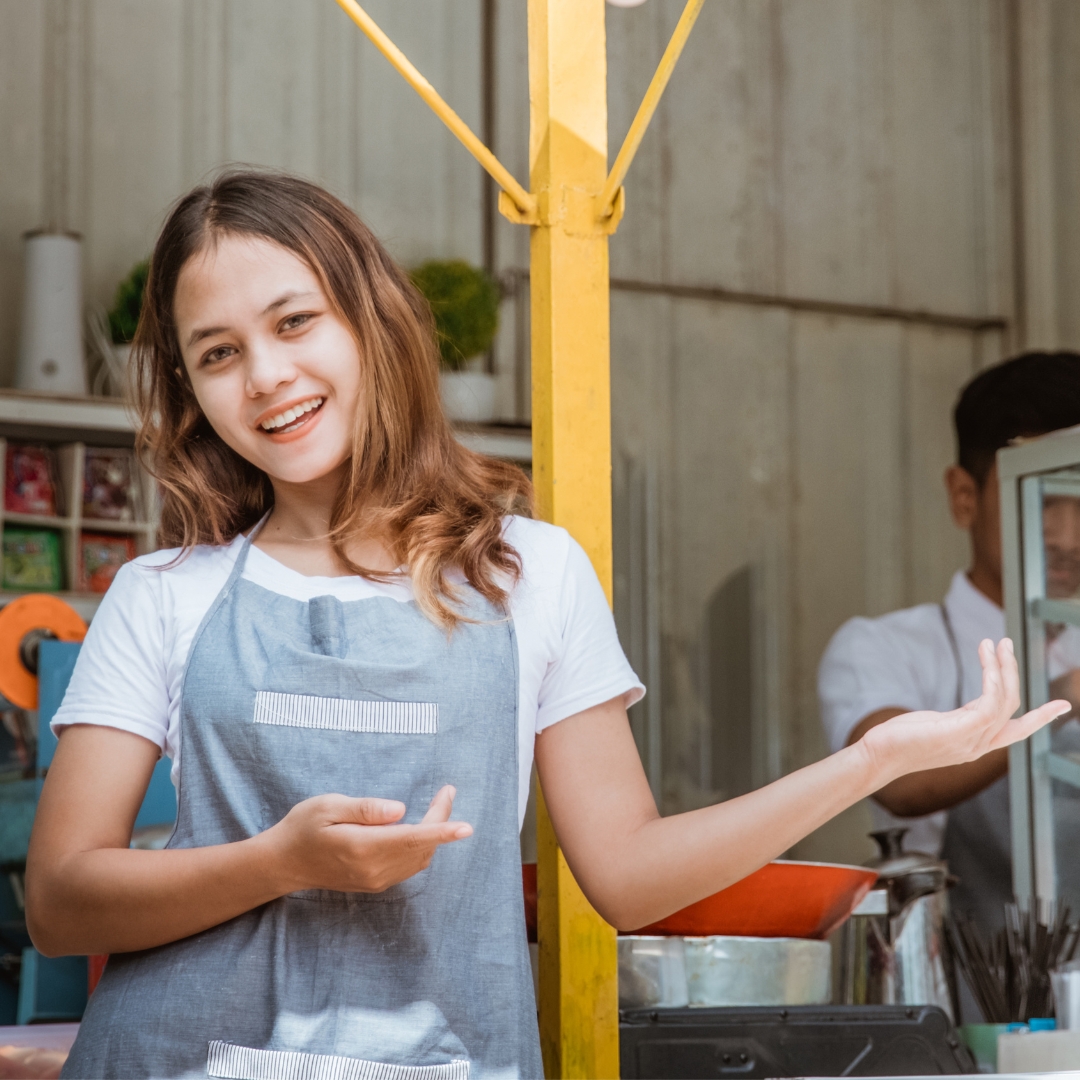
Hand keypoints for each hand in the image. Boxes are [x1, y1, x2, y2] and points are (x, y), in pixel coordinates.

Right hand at [266, 784, 471, 893]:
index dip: (442, 831)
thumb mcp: (328, 806)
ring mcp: (375, 880)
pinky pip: (409, 866)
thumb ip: (365, 808)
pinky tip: (421, 828)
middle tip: (447, 791)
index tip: (467, 827)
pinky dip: (422, 846)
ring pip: (419, 859)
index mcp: (362, 847)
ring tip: (439, 804)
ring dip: (434, 834)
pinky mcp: (375, 883)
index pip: (412, 839)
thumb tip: (401, 809)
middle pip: (422, 847)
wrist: (284, 863)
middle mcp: (373, 869)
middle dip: (441, 820)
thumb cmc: (303, 827)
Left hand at [859, 638, 1069, 784]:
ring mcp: (972, 741)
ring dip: (1002, 667)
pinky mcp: (961, 731)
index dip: (1041, 718)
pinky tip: (986, 656)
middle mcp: (979, 746)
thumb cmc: (898, 741)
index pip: (1016, 731)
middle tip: (1006, 644)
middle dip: (1014, 674)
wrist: (878, 756)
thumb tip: (970, 710)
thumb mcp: (936, 728)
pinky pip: (990, 700)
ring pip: (1004, 699)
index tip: (1064, 705)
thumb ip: (959, 721)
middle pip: (1013, 707)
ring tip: (994, 643)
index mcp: (975, 745)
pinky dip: (993, 675)